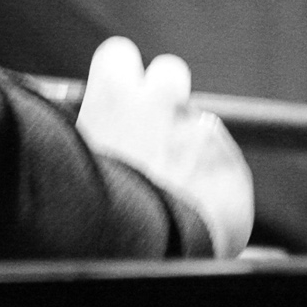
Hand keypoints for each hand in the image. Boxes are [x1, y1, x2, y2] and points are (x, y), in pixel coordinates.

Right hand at [75, 38, 253, 257]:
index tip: (119, 97)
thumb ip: (91, 130)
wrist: (146, 253)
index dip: (120, 77)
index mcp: (114, 94)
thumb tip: (91, 120)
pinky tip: (191, 207)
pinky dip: (208, 177)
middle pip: (169, 72)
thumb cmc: (94, 213)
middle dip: (163, 97)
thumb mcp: (77, 155)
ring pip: (196, 123)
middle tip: (151, 134)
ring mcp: (198, 130)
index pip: (118, 53)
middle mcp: (161, 101)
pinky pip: (220, 159)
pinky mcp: (229, 162)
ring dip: (186, 144)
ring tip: (168, 187)